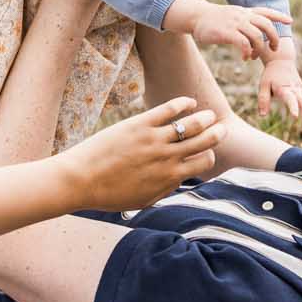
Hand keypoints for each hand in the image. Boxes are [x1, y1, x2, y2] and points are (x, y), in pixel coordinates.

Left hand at [58, 96, 225, 210]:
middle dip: (217, 135)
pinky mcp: (141, 124)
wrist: (80, 180)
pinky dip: (183, 103)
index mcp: (170, 178)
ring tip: (210, 115)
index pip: (204, 162)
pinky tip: (190, 102)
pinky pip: (169, 109)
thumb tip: (178, 180)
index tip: (207, 152)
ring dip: (206, 118)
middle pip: (205, 142)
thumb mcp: (142, 199)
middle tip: (221, 129)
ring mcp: (155, 140)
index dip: (209, 156)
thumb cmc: (109, 194)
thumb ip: (164, 189)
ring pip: (192, 124)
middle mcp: (168, 158)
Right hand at [173, 0, 290, 61]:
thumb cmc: (214, 20)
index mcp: (245, 12)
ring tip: (254, 56)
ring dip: (259, 48)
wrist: (196, 17)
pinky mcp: (227, 32)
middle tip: (273, 49)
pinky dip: (247, 52)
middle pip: (266, 24)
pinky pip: (243, 43)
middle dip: (273, 38)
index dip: (279, 15)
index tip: (290, 21)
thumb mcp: (231, 15)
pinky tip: (245, 57)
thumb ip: (243, 21)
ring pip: (257, 35)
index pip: (266, 11)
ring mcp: (235, 23)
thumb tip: (254, 31)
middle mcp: (243, 15)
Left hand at [258, 57, 301, 131]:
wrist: (281, 61)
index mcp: (284, 88)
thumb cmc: (270, 75)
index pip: (290, 98)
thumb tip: (262, 115)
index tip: (295, 117)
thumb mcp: (263, 85)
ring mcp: (301, 90)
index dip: (293, 107)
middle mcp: (295, 89)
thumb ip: (263, 100)